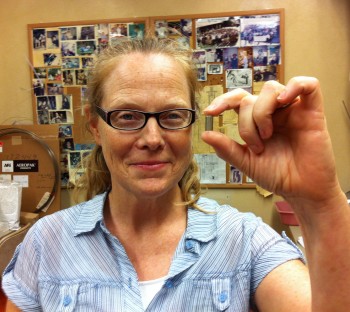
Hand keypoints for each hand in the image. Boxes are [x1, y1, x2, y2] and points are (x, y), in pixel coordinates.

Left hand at [201, 77, 341, 211]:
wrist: (301, 191)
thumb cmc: (276, 175)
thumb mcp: (246, 162)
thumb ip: (226, 148)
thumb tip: (205, 134)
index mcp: (257, 121)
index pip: (238, 99)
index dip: (223, 101)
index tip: (209, 113)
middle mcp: (273, 112)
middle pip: (249, 99)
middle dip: (246, 124)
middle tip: (256, 147)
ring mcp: (292, 110)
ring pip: (271, 88)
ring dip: (262, 112)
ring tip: (268, 135)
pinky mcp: (313, 113)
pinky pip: (309, 85)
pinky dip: (295, 86)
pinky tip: (284, 100)